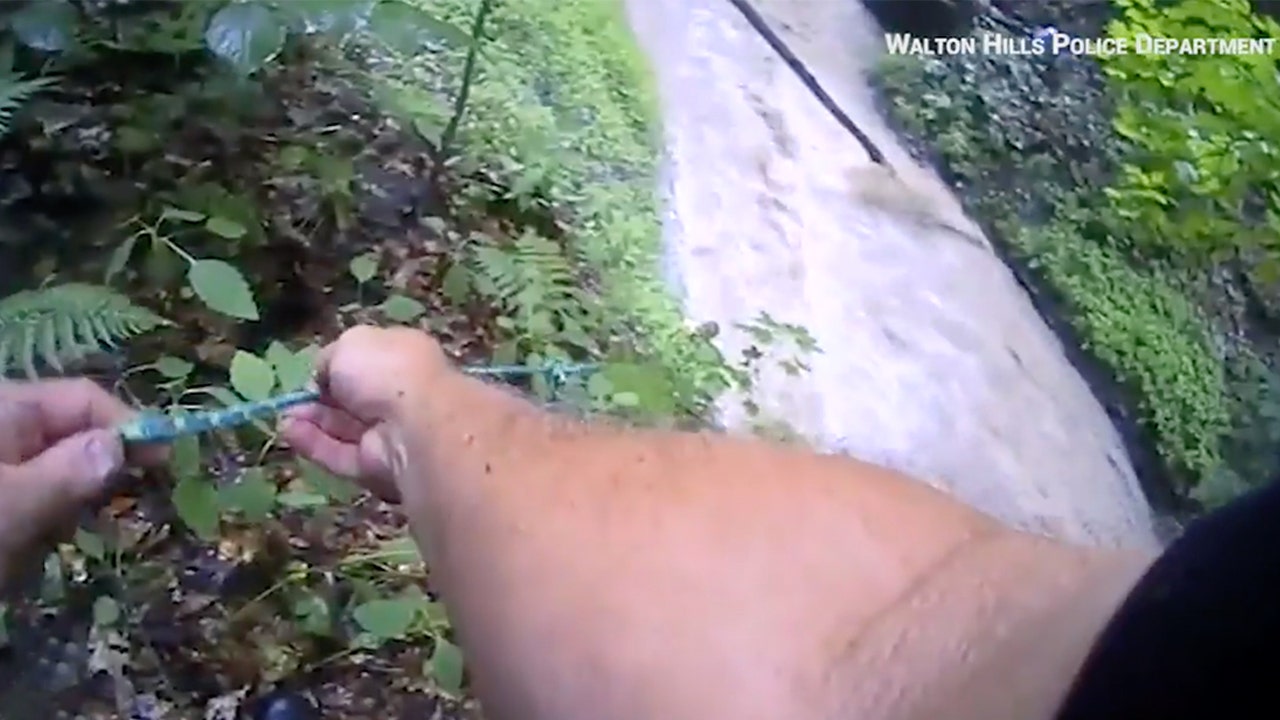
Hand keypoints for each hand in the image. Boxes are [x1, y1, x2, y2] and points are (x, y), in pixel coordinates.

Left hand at [0, 379, 161, 585]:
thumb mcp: (14, 507)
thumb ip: (73, 472)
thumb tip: (121, 444)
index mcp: (2, 409)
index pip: (83, 400)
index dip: (127, 427)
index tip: (164, 465)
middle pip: (67, 438)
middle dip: (84, 481)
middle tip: (85, 521)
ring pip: (47, 478)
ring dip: (52, 516)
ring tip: (26, 548)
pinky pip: (21, 503)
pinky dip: (26, 530)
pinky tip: (10, 555)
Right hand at [280, 326, 449, 501]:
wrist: (414, 424)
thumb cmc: (385, 370)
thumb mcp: (350, 344)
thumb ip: (331, 358)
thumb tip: (324, 376)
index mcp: (405, 357)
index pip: (370, 363)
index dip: (340, 367)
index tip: (313, 373)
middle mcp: (402, 395)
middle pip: (356, 400)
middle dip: (321, 399)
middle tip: (290, 400)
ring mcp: (392, 434)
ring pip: (346, 429)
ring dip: (312, 422)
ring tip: (282, 416)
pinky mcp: (378, 467)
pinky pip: (341, 455)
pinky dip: (315, 444)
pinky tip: (289, 432)